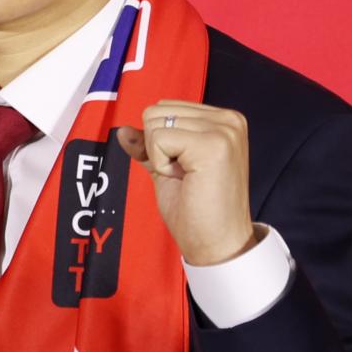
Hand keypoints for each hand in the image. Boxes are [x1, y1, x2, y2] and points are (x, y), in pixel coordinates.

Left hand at [116, 100, 257, 265]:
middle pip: (157, 111)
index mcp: (222, 120)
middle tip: (186, 175)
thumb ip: (147, 145)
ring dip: (161, 156)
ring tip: (188, 177)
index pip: (164, 107)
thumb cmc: (199, 212)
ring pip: (155, 124)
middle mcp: (228, 120)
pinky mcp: (213, 145)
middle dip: (159, 147)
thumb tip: (123, 131)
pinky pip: (158, 138)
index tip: (184, 168)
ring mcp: (224, 130)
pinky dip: (161, 163)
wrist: (218, 244)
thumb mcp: (167, 168)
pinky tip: (185, 179)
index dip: (160, 141)